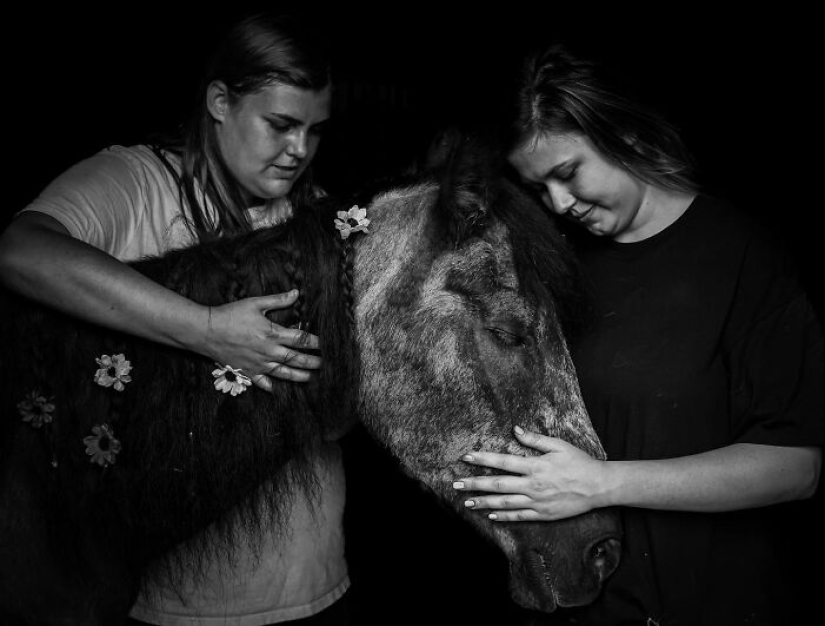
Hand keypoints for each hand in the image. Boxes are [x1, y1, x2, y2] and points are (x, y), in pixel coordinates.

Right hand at [203, 289, 321, 390]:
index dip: (316, 342)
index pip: (301, 339)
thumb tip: (296, 293)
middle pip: (296, 359)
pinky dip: (271, 387)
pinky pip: (262, 383)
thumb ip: (278, 300)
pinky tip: (278, 390)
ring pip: (283, 373)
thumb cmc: (230, 315)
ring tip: (311, 378)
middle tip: (325, 364)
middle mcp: (268, 351)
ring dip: (299, 376)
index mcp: (272, 334)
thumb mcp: (255, 303)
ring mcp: (258, 364)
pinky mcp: (247, 371)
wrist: (205, 331)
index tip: (327, 344)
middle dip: (312, 362)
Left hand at [453, 426, 607, 520]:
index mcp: (535, 465)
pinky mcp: (543, 514)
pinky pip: (519, 516)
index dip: (483, 459)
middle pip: (497, 484)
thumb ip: (535, 439)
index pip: (502, 461)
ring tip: (467, 502)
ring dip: (483, 502)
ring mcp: (537, 501)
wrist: (599, 486)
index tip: (466, 457)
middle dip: (474, 483)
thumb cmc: (579, 462)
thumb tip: (515, 429)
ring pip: (504, 503)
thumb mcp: (559, 445)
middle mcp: (533, 484)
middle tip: (456, 484)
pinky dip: (503, 516)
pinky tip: (490, 515)